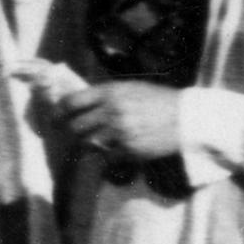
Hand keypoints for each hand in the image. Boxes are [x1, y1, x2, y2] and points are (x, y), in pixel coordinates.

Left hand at [52, 79, 183, 164]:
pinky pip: (106, 156)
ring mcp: (121, 132)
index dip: (58, 111)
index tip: (54, 118)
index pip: (71, 102)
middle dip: (70, 130)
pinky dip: (106, 155)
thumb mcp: (130, 88)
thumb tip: (77, 102)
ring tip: (95, 141)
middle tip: (72, 133)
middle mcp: (112, 112)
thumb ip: (104, 95)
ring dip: (88, 143)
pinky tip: (113, 150)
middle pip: (75, 126)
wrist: (189, 118)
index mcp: (110, 92)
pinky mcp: (130, 150)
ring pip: (89, 142)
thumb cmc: (158, 100)